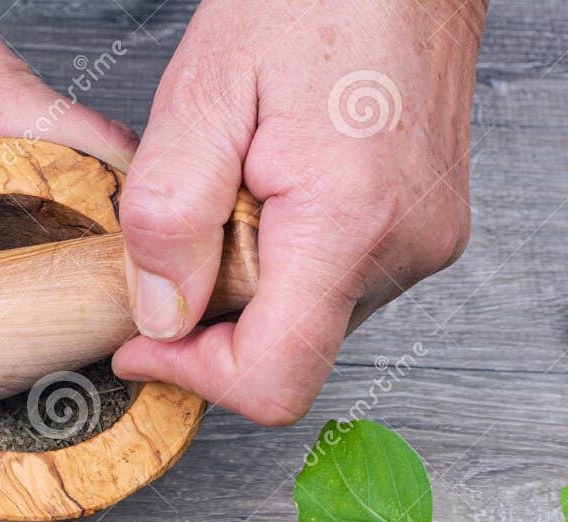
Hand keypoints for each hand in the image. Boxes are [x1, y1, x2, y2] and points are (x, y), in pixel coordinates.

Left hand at [112, 0, 485, 424]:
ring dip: (250, 279)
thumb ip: (168, 215)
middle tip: (190, 225)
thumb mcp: (202, 95)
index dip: (192, 376)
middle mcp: (405, 247)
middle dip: (215, 312)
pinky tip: (277, 185)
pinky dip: (286, 256)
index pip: (273, 381)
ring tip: (243, 185)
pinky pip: (335, 281)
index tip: (142, 342)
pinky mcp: (425, 228)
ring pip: (307, 320)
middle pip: (284, 353)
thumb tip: (159, 316)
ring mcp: (423, 241)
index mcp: (350, 223)